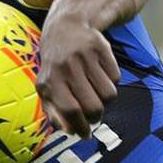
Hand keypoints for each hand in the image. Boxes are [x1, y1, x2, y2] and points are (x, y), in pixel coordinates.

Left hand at [36, 17, 118, 138]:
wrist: (66, 27)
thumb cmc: (56, 64)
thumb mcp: (46, 85)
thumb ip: (53, 110)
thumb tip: (69, 130)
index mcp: (51, 79)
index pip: (69, 110)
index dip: (80, 126)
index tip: (85, 134)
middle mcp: (67, 67)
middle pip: (93, 107)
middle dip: (95, 118)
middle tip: (93, 116)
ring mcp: (85, 56)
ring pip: (108, 95)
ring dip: (105, 100)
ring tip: (95, 92)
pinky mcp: (101, 48)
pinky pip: (116, 78)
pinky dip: (111, 81)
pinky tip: (100, 73)